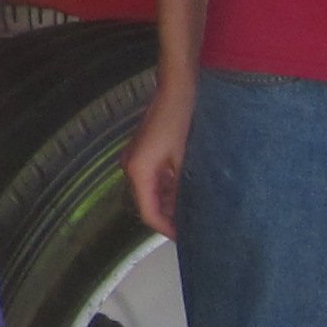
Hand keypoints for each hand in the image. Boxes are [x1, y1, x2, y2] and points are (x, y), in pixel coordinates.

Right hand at [125, 72, 194, 237]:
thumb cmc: (181, 120)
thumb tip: (189, 214)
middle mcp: (131, 166)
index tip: (185, 238)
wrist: (177, 87)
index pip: (148, 212)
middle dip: (169, 216)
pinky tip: (189, 189)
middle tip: (194, 227)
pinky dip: (168, 186)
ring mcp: (135, 158)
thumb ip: (182, 189)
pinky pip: (153, 177)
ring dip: (171, 201)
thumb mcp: (185, 159)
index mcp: (139, 171)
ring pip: (151, 190)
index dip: (166, 229)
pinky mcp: (143, 151)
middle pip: (148, 202)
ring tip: (195, 210)